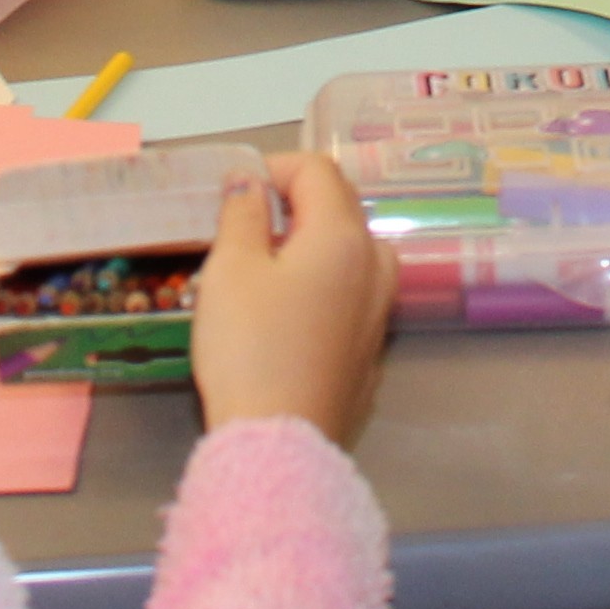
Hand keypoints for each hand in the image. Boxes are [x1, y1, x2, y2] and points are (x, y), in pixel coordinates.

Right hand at [190, 150, 395, 443]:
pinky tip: (286, 313)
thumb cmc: (250, 347)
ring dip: (311, 242)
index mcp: (344, 236)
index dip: (274, 168)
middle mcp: (375, 265)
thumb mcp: (231, 270)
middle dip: (294, 201)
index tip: (234, 193)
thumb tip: (250, 181)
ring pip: (351, 250)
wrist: (281, 441)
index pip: (318, 170)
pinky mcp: (370, 348)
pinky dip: (322, 282)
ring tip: (264, 267)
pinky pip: (351, 292)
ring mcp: (379, 310)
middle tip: (243, 226)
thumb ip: (242, 214)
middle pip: (341, 206)